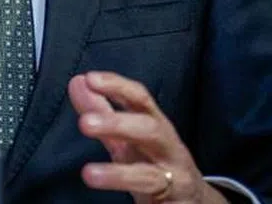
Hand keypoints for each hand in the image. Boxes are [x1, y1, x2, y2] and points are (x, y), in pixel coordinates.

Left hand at [69, 71, 227, 202]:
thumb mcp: (127, 138)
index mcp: (155, 126)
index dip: (117, 86)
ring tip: (89, 174)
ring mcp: (175, 179)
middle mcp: (168, 149)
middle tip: (85, 123)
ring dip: (118, 175)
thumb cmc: (155, 163)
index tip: (91, 78)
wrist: (193, 201)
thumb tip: (78, 82)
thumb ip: (103, 112)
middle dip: (119, 124)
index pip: (140, 99)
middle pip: (149, 130)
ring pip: (150, 175)